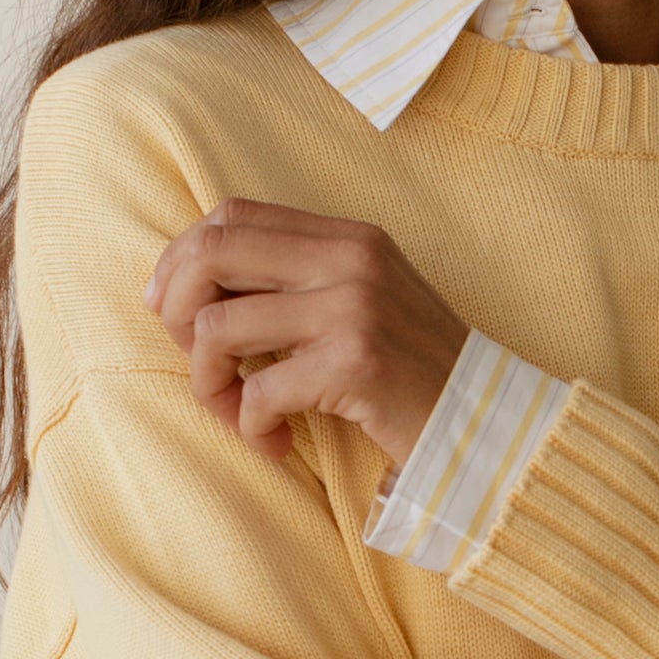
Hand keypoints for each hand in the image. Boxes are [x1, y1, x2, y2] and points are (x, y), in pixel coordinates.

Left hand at [143, 199, 469, 467]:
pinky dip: (249, 428)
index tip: (170, 307)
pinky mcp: (355, 366)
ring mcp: (354, 308)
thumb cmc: (413, 374)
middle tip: (198, 362)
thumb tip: (187, 284)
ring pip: (220, 328)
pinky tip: (275, 443)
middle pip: (211, 253)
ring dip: (209, 384)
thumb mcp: (362, 302)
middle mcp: (351, 259)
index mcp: (349, 236)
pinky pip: (257, 393)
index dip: (182, 257)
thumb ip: (297, 281)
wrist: (489, 424)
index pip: (233, 214)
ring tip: (237, 414)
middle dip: (178, 313)